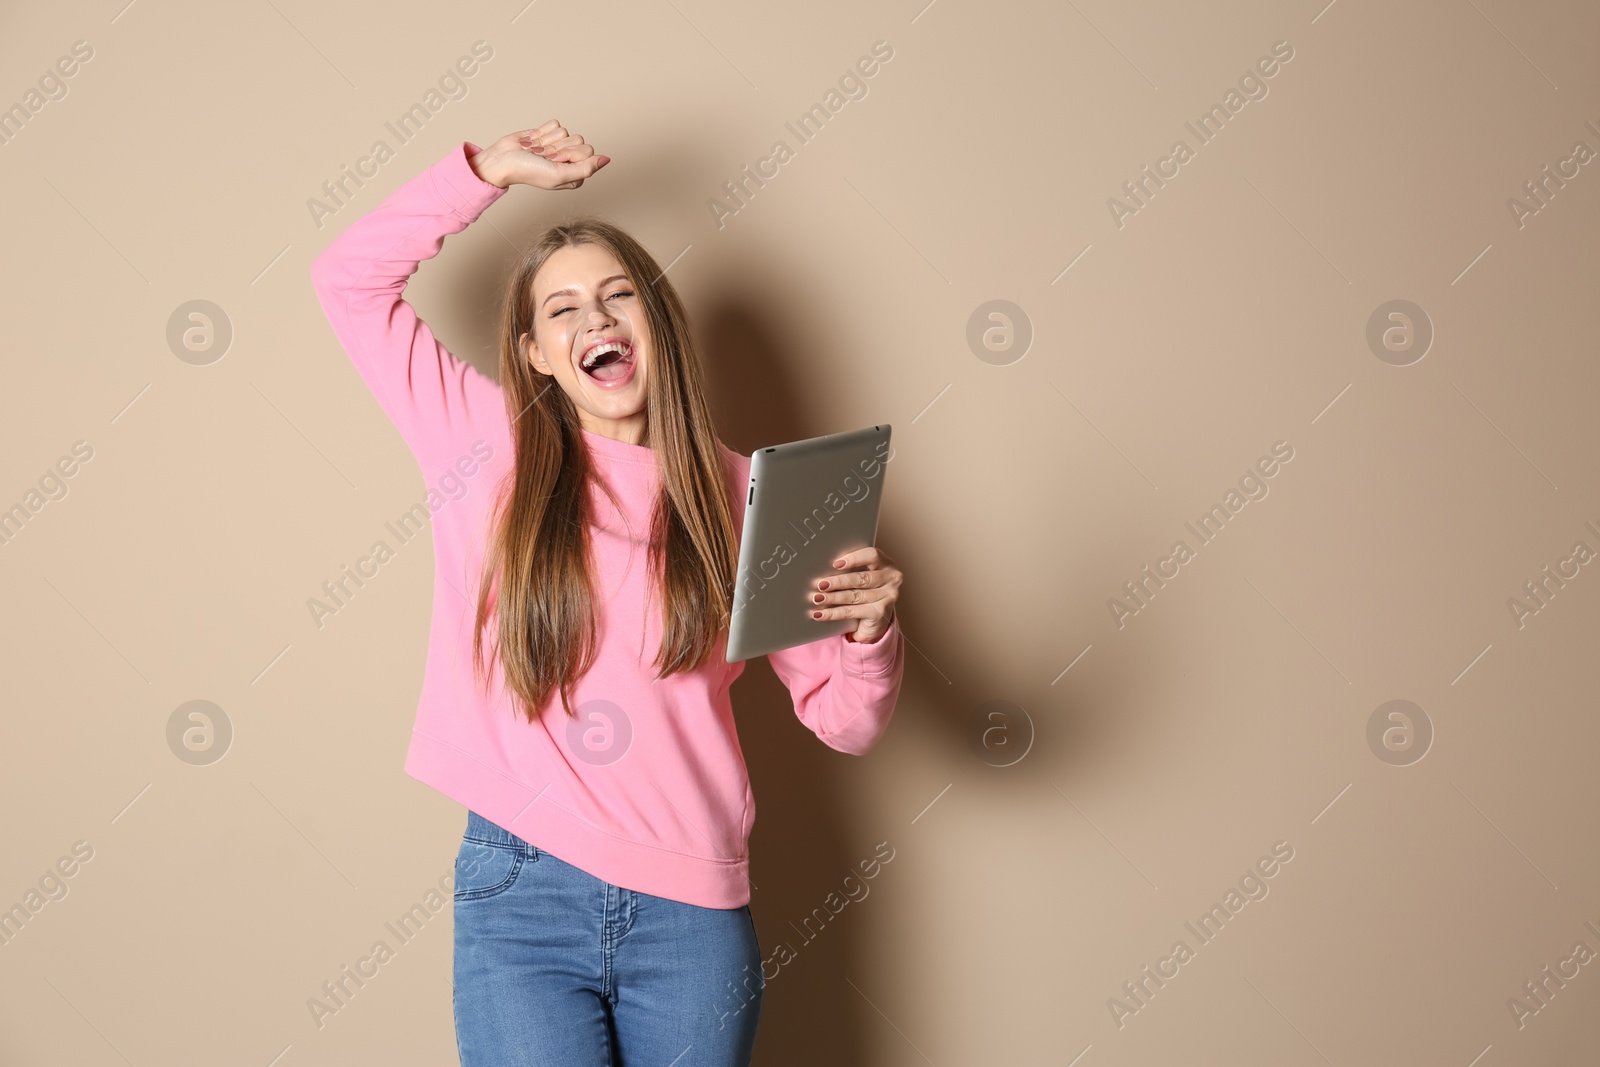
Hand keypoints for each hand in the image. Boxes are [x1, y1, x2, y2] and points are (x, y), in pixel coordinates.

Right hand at [468, 120, 610, 190]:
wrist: (503, 160)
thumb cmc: (528, 171)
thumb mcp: (559, 174)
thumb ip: (586, 168)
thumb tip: (606, 159)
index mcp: (576, 174)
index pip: (588, 152)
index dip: (570, 154)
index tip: (555, 161)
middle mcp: (570, 161)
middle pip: (579, 140)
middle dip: (560, 146)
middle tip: (545, 157)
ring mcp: (559, 146)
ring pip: (566, 132)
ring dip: (549, 140)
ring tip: (537, 151)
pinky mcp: (549, 134)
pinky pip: (555, 124)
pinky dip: (543, 131)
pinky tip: (533, 142)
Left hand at [809, 546, 901, 644]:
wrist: (875, 620)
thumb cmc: (865, 591)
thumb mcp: (861, 577)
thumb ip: (850, 569)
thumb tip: (824, 570)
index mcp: (886, 563)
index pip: (872, 555)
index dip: (854, 558)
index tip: (836, 564)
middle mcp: (891, 578)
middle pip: (862, 578)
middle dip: (838, 581)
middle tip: (821, 584)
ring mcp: (888, 597)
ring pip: (855, 596)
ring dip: (833, 597)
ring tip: (817, 598)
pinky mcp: (880, 613)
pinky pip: (852, 612)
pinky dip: (833, 613)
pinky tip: (820, 614)